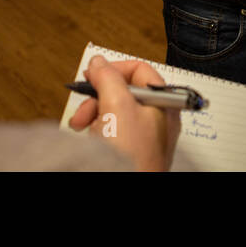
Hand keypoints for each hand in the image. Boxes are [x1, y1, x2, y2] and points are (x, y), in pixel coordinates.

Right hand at [67, 55, 179, 170]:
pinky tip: (90, 140)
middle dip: (98, 96)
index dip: (113, 68)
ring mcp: (144, 138)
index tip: (92, 75)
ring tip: (82, 127)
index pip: (140, 70)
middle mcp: (157, 119)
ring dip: (94, 115)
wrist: (124, 184)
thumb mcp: (117, 104)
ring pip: (114, 113)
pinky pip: (111, 133)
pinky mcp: (130, 154)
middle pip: (124, 91)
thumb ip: (108, 77)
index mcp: (163, 102)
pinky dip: (97, 132)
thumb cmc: (130, 153)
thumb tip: (99, 62)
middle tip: (84, 108)